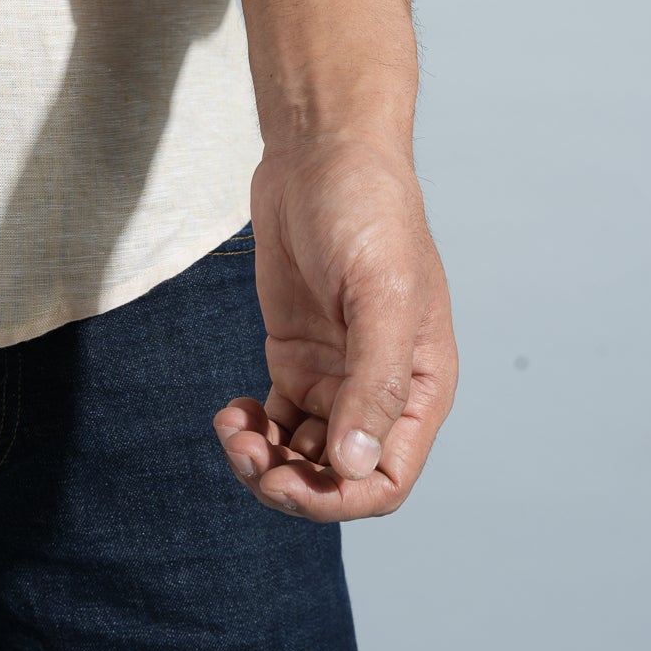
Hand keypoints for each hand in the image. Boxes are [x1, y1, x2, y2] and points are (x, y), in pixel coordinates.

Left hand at [213, 136, 457, 521]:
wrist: (320, 151)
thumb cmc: (368, 210)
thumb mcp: (380, 293)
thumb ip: (373, 381)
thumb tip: (354, 464)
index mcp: (420, 383)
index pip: (387, 477)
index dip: (340, 499)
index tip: (289, 483)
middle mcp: (379, 389)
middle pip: (337, 477)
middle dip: (291, 483)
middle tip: (247, 456)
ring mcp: (334, 374)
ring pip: (302, 454)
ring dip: (265, 461)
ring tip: (232, 430)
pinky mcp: (295, 355)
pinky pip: (276, 420)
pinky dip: (251, 430)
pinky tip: (230, 411)